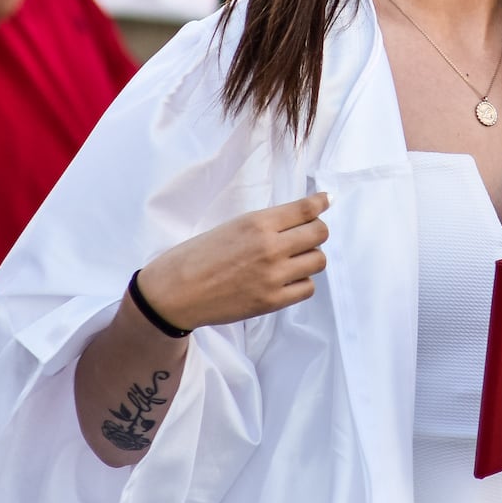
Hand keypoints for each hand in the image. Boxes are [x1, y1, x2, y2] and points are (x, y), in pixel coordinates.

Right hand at [135, 193, 330, 330]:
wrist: (175, 292)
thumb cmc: (198, 255)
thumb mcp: (233, 225)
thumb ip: (268, 222)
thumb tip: (302, 214)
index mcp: (257, 222)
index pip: (306, 209)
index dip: (320, 203)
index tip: (326, 201)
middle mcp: (270, 247)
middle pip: (319, 234)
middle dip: (316, 232)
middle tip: (305, 235)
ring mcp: (274, 276)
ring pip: (318, 261)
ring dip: (310, 258)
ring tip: (293, 259)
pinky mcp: (272, 301)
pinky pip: (307, 288)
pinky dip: (301, 282)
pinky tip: (287, 279)